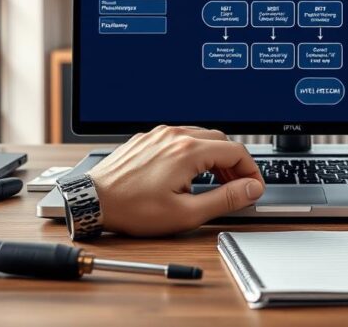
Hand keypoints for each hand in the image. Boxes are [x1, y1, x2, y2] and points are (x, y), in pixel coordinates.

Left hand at [87, 126, 264, 236]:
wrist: (92, 201)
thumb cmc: (132, 209)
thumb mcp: (185, 213)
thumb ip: (224, 199)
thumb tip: (250, 189)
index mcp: (187, 151)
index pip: (236, 151)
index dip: (252, 171)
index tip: (254, 187)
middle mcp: (174, 135)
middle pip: (220, 141)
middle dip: (234, 164)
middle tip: (237, 187)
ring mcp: (159, 135)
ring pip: (200, 137)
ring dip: (214, 157)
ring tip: (215, 183)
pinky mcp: (147, 139)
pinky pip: (180, 138)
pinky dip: (194, 153)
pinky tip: (189, 174)